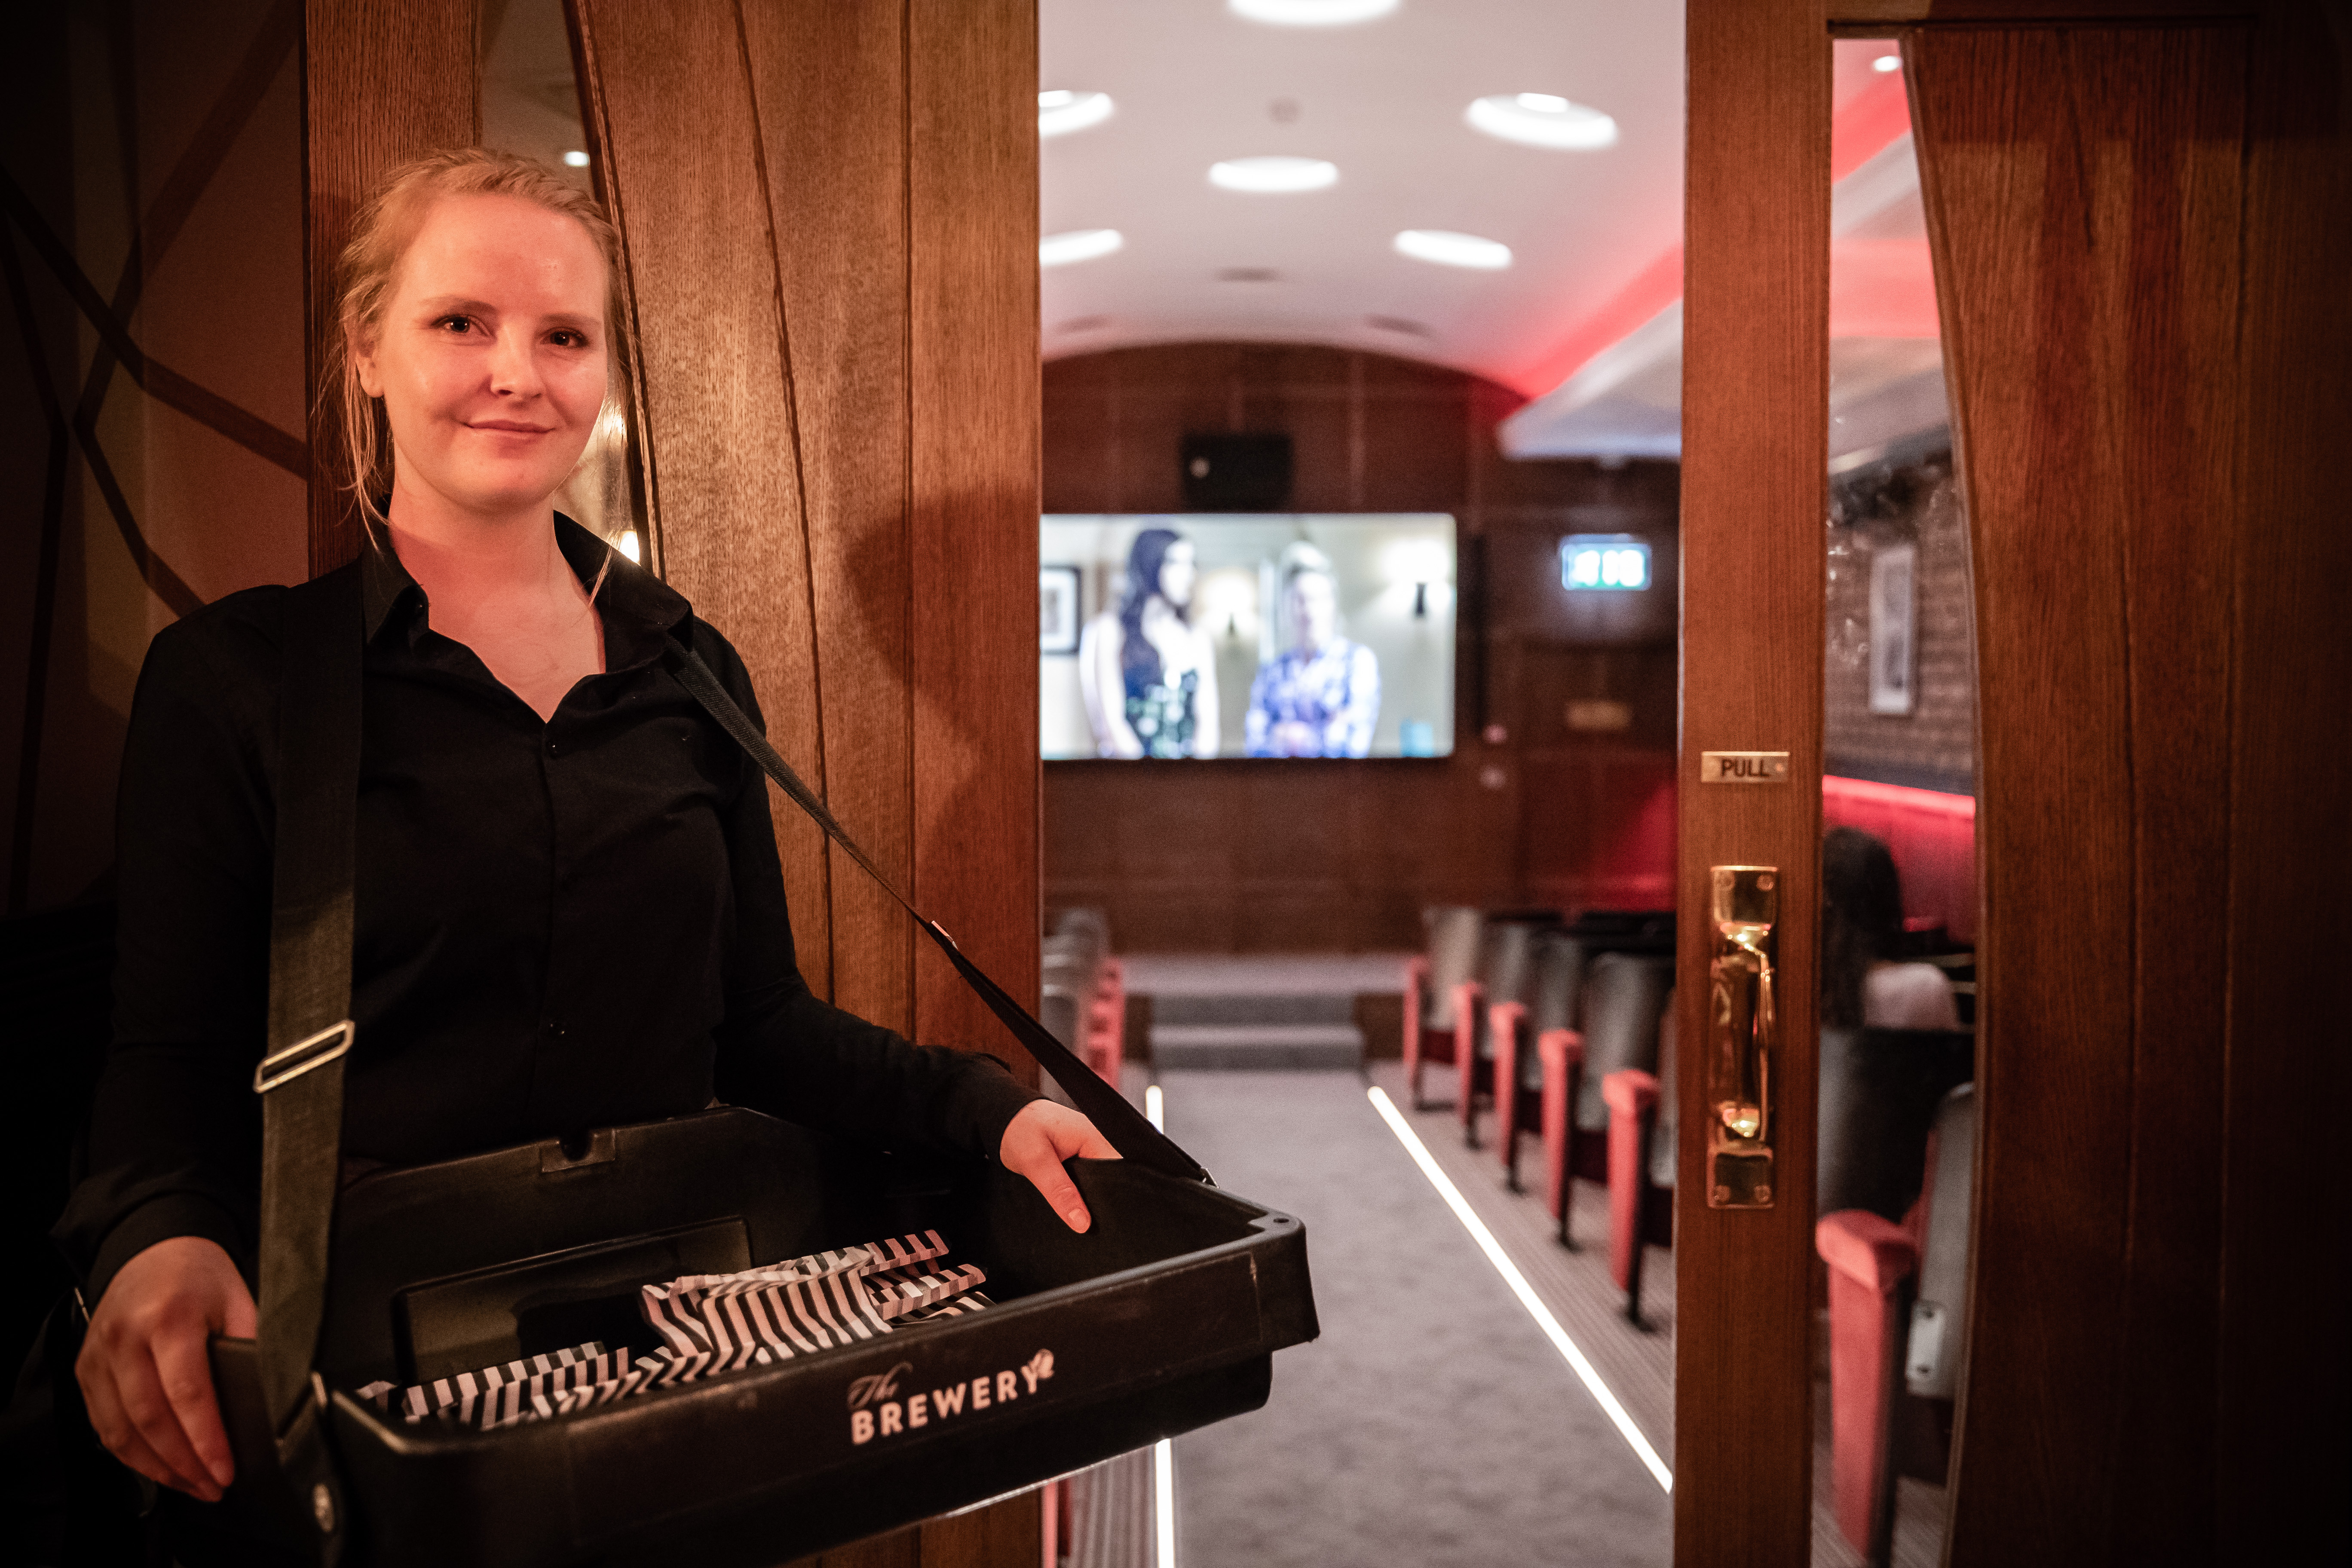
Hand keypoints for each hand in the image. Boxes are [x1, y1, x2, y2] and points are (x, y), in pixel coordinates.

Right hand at [76, 1235, 255, 1502]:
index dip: (207, 1441)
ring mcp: (99, 1356)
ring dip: (157, 1468)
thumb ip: (249, 1348)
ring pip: (121, 1431)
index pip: (187, 1394)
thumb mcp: (239, 1300)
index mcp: (169, 1319)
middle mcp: (126, 1339)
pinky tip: (159, 1466)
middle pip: (150, 1421)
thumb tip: (266, 1400)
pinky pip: (104, 1425)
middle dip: (183, 1465)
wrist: (152, 1246)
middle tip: (212, 1487)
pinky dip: (131, 1454)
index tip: (225, 1471)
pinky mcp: (86, 1369)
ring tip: (191, 1485)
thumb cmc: (199, 1275)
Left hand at [999, 1100, 1118, 1232]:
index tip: (1090, 1222)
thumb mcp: (1035, 1161)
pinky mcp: (1085, 1159)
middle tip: (1073, 1218)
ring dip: (1085, 1200)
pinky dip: (1078, 1194)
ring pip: (1099, 1187)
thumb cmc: (1021, 1129)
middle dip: (1093, 1204)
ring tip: (1067, 1208)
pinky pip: (1088, 1183)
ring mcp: (1093, 1151)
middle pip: (1110, 1183)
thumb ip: (1058, 1191)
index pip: (1117, 1176)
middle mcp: (1100, 1143)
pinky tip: (1067, 1201)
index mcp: (1096, 1138)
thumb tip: (1082, 1222)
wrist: (1010, 1120)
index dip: (1106, 1202)